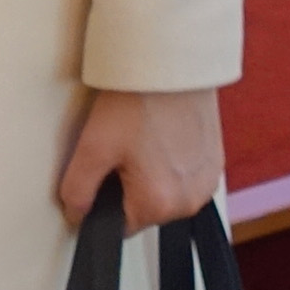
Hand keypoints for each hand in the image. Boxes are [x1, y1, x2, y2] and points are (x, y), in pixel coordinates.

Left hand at [59, 87, 221, 229]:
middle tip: (119, 143)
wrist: (172, 63)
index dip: (102, 199)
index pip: (121, 226)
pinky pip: (184, 175)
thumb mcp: (94, 144)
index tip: (99, 170)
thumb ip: (79, 188)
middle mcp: (191, 203)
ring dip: (150, 172)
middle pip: (144, 208)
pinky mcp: (215, 163)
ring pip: (165, 191)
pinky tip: (159, 131)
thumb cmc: (137, 99)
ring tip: (140, 133)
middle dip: (126, 183)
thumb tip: (75, 214)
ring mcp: (207, 183)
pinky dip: (170, 160)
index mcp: (161, 205)